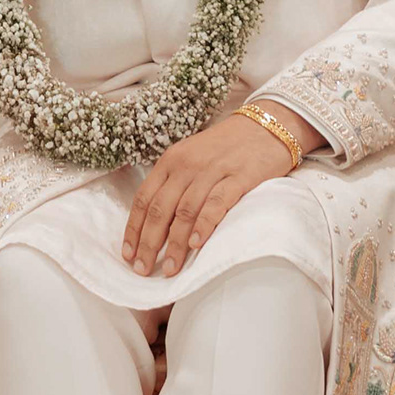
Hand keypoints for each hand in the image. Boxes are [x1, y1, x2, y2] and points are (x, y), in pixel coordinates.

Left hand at [121, 111, 303, 278]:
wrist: (267, 125)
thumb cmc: (226, 148)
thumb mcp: (192, 159)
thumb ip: (175, 185)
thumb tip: (155, 226)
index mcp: (171, 160)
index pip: (144, 198)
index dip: (133, 229)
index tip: (126, 255)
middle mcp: (187, 164)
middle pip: (160, 209)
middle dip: (148, 243)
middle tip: (142, 270)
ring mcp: (213, 170)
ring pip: (185, 211)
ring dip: (174, 243)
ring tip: (169, 269)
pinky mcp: (239, 177)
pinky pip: (217, 203)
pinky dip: (203, 225)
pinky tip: (196, 245)